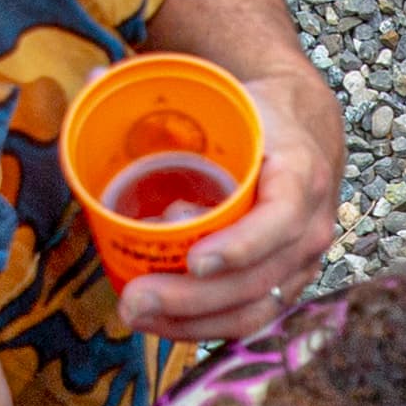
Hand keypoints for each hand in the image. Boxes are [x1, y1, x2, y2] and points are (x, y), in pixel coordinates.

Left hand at [118, 67, 345, 343]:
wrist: (305, 136)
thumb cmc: (258, 118)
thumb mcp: (228, 97)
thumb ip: (166, 93)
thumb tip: (95, 78)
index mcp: (301, 173)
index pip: (280, 219)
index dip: (241, 246)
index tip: (195, 259)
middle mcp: (310, 227)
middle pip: (257, 280)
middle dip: (193, 298)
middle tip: (136, 299)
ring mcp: (301, 264)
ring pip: (252, 311)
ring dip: (192, 322)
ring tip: (137, 314)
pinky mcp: (285, 286)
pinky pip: (248, 319)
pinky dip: (203, 327)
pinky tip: (160, 323)